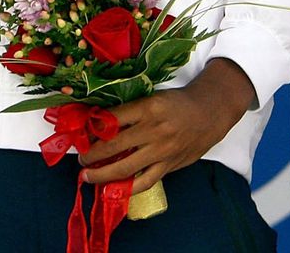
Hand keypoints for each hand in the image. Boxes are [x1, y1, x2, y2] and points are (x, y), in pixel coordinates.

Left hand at [78, 58, 255, 193]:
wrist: (209, 112)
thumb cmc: (177, 103)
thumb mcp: (152, 98)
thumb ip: (130, 112)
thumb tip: (99, 124)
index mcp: (147, 108)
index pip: (111, 120)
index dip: (92, 129)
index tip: (81, 135)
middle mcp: (154, 130)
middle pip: (114, 146)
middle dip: (92, 154)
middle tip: (80, 158)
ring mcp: (162, 151)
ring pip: (126, 168)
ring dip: (102, 175)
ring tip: (87, 176)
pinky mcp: (169, 166)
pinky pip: (145, 181)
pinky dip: (128, 188)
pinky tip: (114, 190)